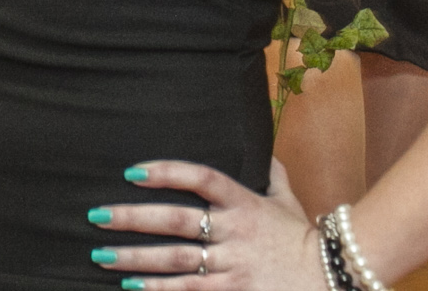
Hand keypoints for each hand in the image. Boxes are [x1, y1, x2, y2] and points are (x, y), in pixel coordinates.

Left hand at [89, 158, 325, 289]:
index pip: (201, 178)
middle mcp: (234, 231)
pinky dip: (158, 288)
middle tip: (97, 216)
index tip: (132, 172)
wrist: (330, 275)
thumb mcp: (287, 200)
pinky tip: (131, 285)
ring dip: (135, 257)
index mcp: (244, 202)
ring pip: (175, 259)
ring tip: (102, 255)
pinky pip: (188, 290)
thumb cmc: (303, 238)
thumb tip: (264, 150)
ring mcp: (231, 264)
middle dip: (132, 218)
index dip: (166, 172)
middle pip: (176, 220)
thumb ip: (271, 175)